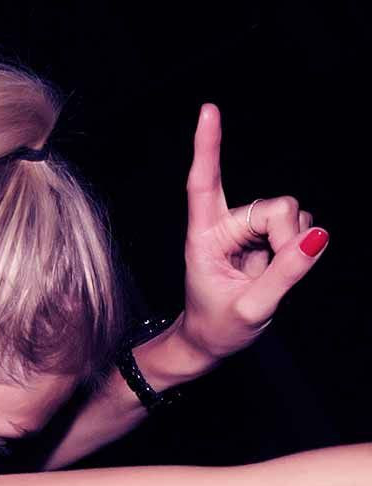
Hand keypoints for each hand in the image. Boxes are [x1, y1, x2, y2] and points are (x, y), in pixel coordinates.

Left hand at [179, 102, 329, 361]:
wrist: (210, 340)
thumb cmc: (217, 327)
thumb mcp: (251, 308)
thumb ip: (284, 274)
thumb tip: (316, 235)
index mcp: (203, 238)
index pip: (203, 184)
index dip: (209, 147)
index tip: (209, 110)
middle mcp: (223, 225)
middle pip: (274, 206)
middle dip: (289, 237)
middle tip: (278, 273)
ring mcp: (245, 229)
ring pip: (290, 215)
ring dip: (293, 243)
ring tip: (268, 276)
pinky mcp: (265, 236)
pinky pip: (298, 227)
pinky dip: (298, 246)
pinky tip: (280, 264)